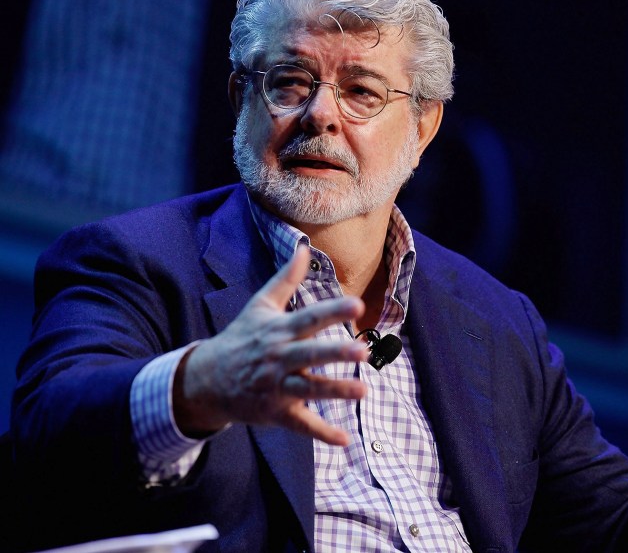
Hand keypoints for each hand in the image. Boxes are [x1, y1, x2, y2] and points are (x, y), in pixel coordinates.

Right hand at [174, 245, 368, 444]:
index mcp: (279, 330)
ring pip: (309, 390)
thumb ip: (286, 278)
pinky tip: (344, 439)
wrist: (205, 380)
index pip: (309, 318)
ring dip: (335, 391)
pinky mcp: (276, 412)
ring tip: (364, 391)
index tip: (357, 304)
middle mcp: (279, 358)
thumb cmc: (240, 338)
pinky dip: (322, 433)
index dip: (333, 311)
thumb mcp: (260, 305)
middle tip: (363, 352)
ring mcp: (277, 387)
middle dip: (336, 354)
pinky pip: (301, 425)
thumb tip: (304, 247)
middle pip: (310, 355)